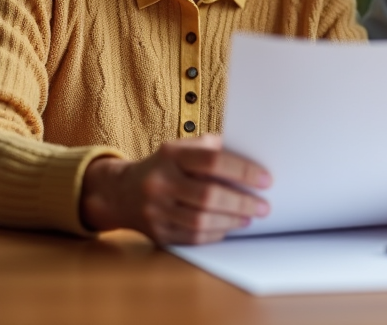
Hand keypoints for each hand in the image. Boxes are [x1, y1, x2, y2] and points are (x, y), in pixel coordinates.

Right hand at [79, 134, 270, 244]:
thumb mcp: (183, 148)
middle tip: (264, 206)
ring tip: (249, 217)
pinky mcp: (156, 233)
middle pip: (208, 196)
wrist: (121, 191)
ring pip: (201, 221)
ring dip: (231, 221)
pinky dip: (215, 234)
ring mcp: (155, 210)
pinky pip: (192, 238)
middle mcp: (160, 181)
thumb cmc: (166, 166)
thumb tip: (253, 156)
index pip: (212, 160)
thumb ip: (213, 149)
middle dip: (242, 202)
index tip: (265, 180)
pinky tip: (229, 227)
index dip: (243, 171)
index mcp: (171, 154)